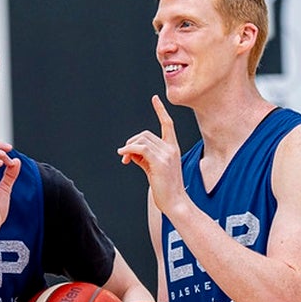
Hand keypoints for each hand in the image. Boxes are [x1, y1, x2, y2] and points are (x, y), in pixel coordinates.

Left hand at [117, 95, 184, 213]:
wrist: (176, 203)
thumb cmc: (166, 188)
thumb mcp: (155, 169)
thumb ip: (144, 157)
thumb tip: (129, 152)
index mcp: (173, 148)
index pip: (168, 123)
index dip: (160, 110)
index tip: (155, 98)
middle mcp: (171, 148)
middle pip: (145, 134)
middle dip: (132, 142)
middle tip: (125, 157)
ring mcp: (167, 154)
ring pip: (141, 140)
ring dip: (129, 147)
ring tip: (126, 160)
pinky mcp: (160, 162)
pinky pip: (140, 148)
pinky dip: (129, 150)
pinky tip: (124, 156)